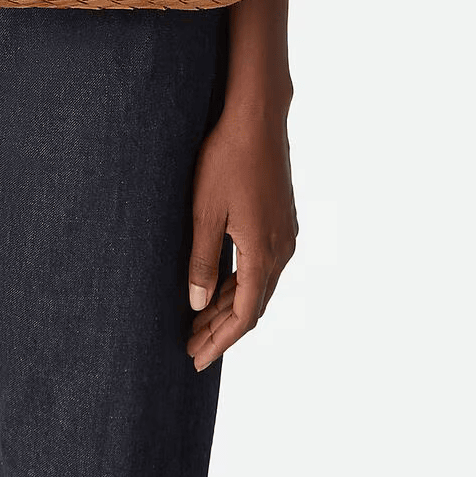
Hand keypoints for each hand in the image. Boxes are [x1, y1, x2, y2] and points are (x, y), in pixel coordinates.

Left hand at [185, 96, 297, 369]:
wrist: (258, 118)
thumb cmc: (226, 159)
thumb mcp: (205, 211)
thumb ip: (203, 260)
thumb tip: (197, 304)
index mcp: (264, 254)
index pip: (244, 315)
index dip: (219, 340)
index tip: (196, 358)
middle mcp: (281, 250)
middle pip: (252, 305)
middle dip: (221, 329)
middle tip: (191, 346)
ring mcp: (284, 234)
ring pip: (258, 286)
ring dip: (230, 306)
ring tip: (200, 322)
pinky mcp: (280, 220)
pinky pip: (262, 266)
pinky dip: (241, 284)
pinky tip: (221, 285)